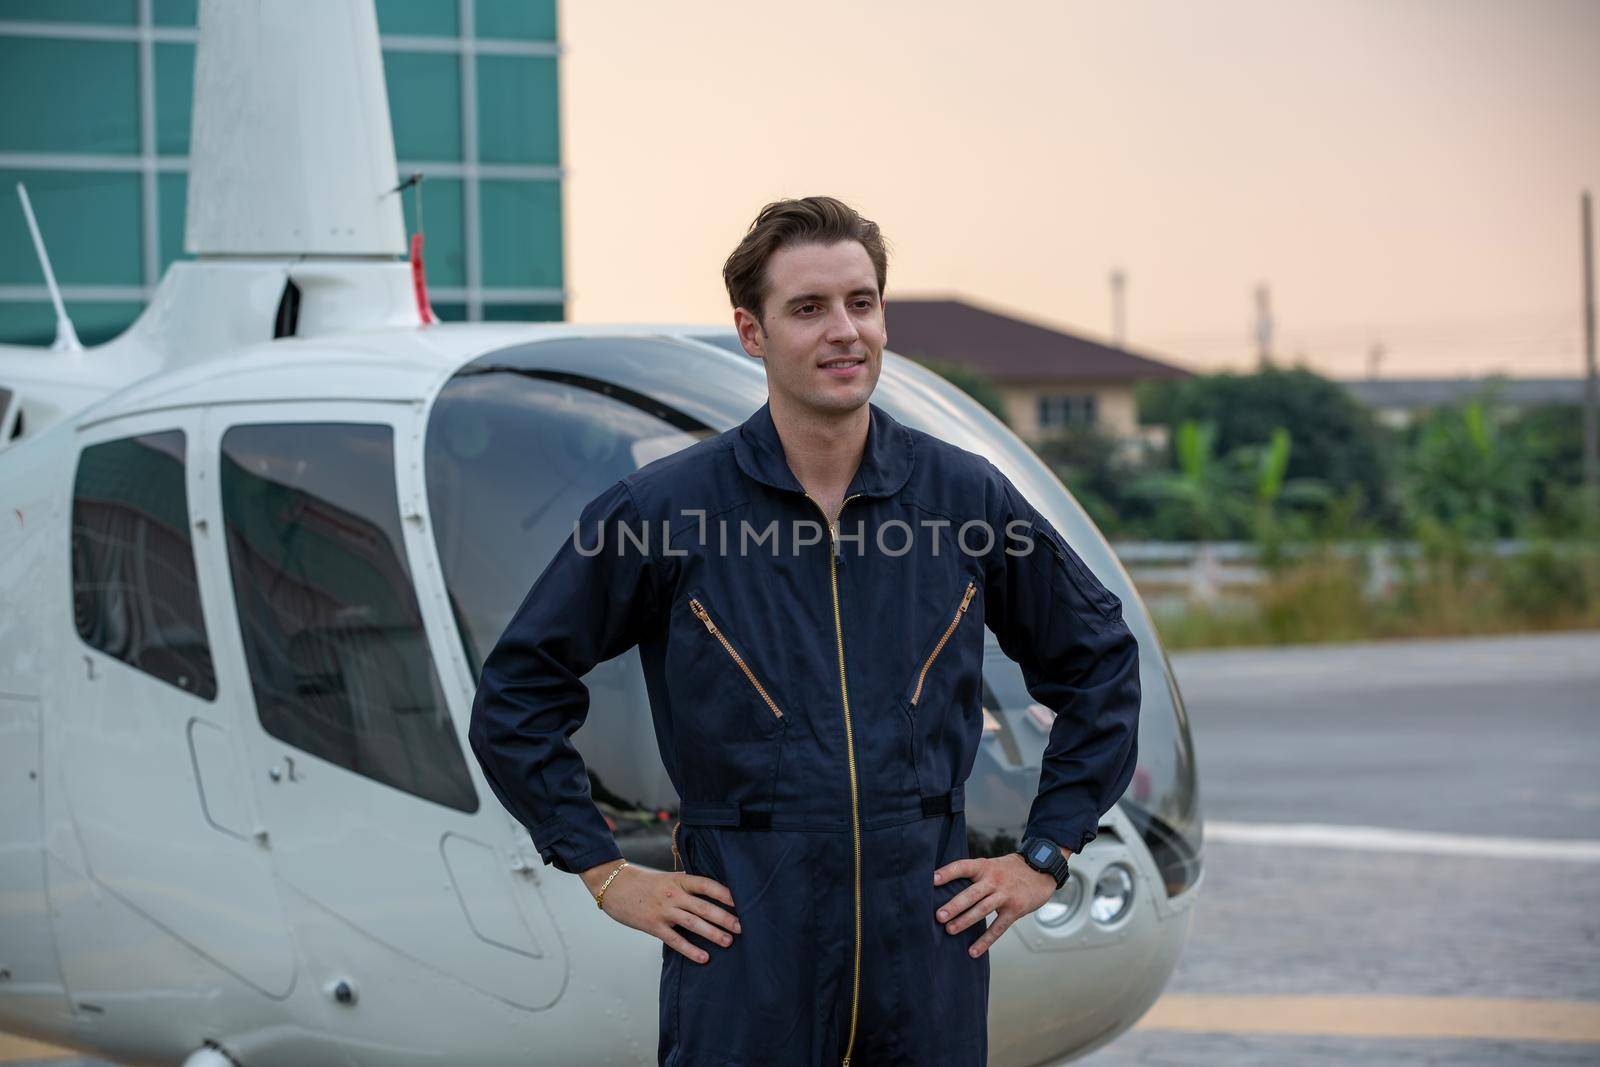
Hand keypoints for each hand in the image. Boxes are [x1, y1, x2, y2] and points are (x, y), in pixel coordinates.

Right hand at [586, 862, 741, 964]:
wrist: (614, 886)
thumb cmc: (644, 884)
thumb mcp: (668, 879)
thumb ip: (687, 886)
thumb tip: (713, 897)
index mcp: (679, 880)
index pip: (706, 884)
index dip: (724, 893)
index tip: (741, 901)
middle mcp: (673, 894)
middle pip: (703, 906)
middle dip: (724, 917)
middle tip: (742, 927)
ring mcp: (663, 911)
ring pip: (693, 923)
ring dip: (712, 933)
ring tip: (728, 942)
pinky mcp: (653, 926)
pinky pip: (675, 940)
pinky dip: (691, 950)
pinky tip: (704, 957)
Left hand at [933, 850, 1067, 957]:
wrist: (1040, 870)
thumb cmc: (1009, 870)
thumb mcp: (991, 865)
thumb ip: (973, 875)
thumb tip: (945, 889)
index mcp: (985, 866)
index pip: (963, 866)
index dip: (948, 872)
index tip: (931, 879)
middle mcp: (994, 880)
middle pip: (972, 893)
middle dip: (955, 905)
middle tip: (938, 915)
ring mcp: (1005, 895)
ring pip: (983, 909)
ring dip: (965, 921)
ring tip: (949, 930)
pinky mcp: (1015, 909)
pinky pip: (998, 928)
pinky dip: (985, 941)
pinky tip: (973, 951)